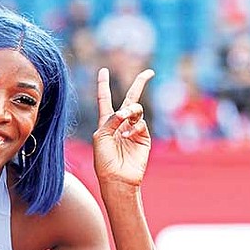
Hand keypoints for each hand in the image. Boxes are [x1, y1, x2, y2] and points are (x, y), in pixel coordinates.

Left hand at [93, 67, 154, 185]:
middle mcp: (120, 124)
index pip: (104, 99)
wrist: (116, 178)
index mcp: (105, 123)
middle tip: (148, 73)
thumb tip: (125, 111)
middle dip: (140, 85)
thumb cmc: (104, 160)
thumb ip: (111, 120)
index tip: (103, 70)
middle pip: (130, 99)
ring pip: (136, 109)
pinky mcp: (143, 137)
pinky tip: (129, 135)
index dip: (103, 85)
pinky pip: (141, 123)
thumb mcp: (100, 137)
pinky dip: (135, 126)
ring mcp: (133, 130)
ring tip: (126, 116)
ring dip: (131, 109)